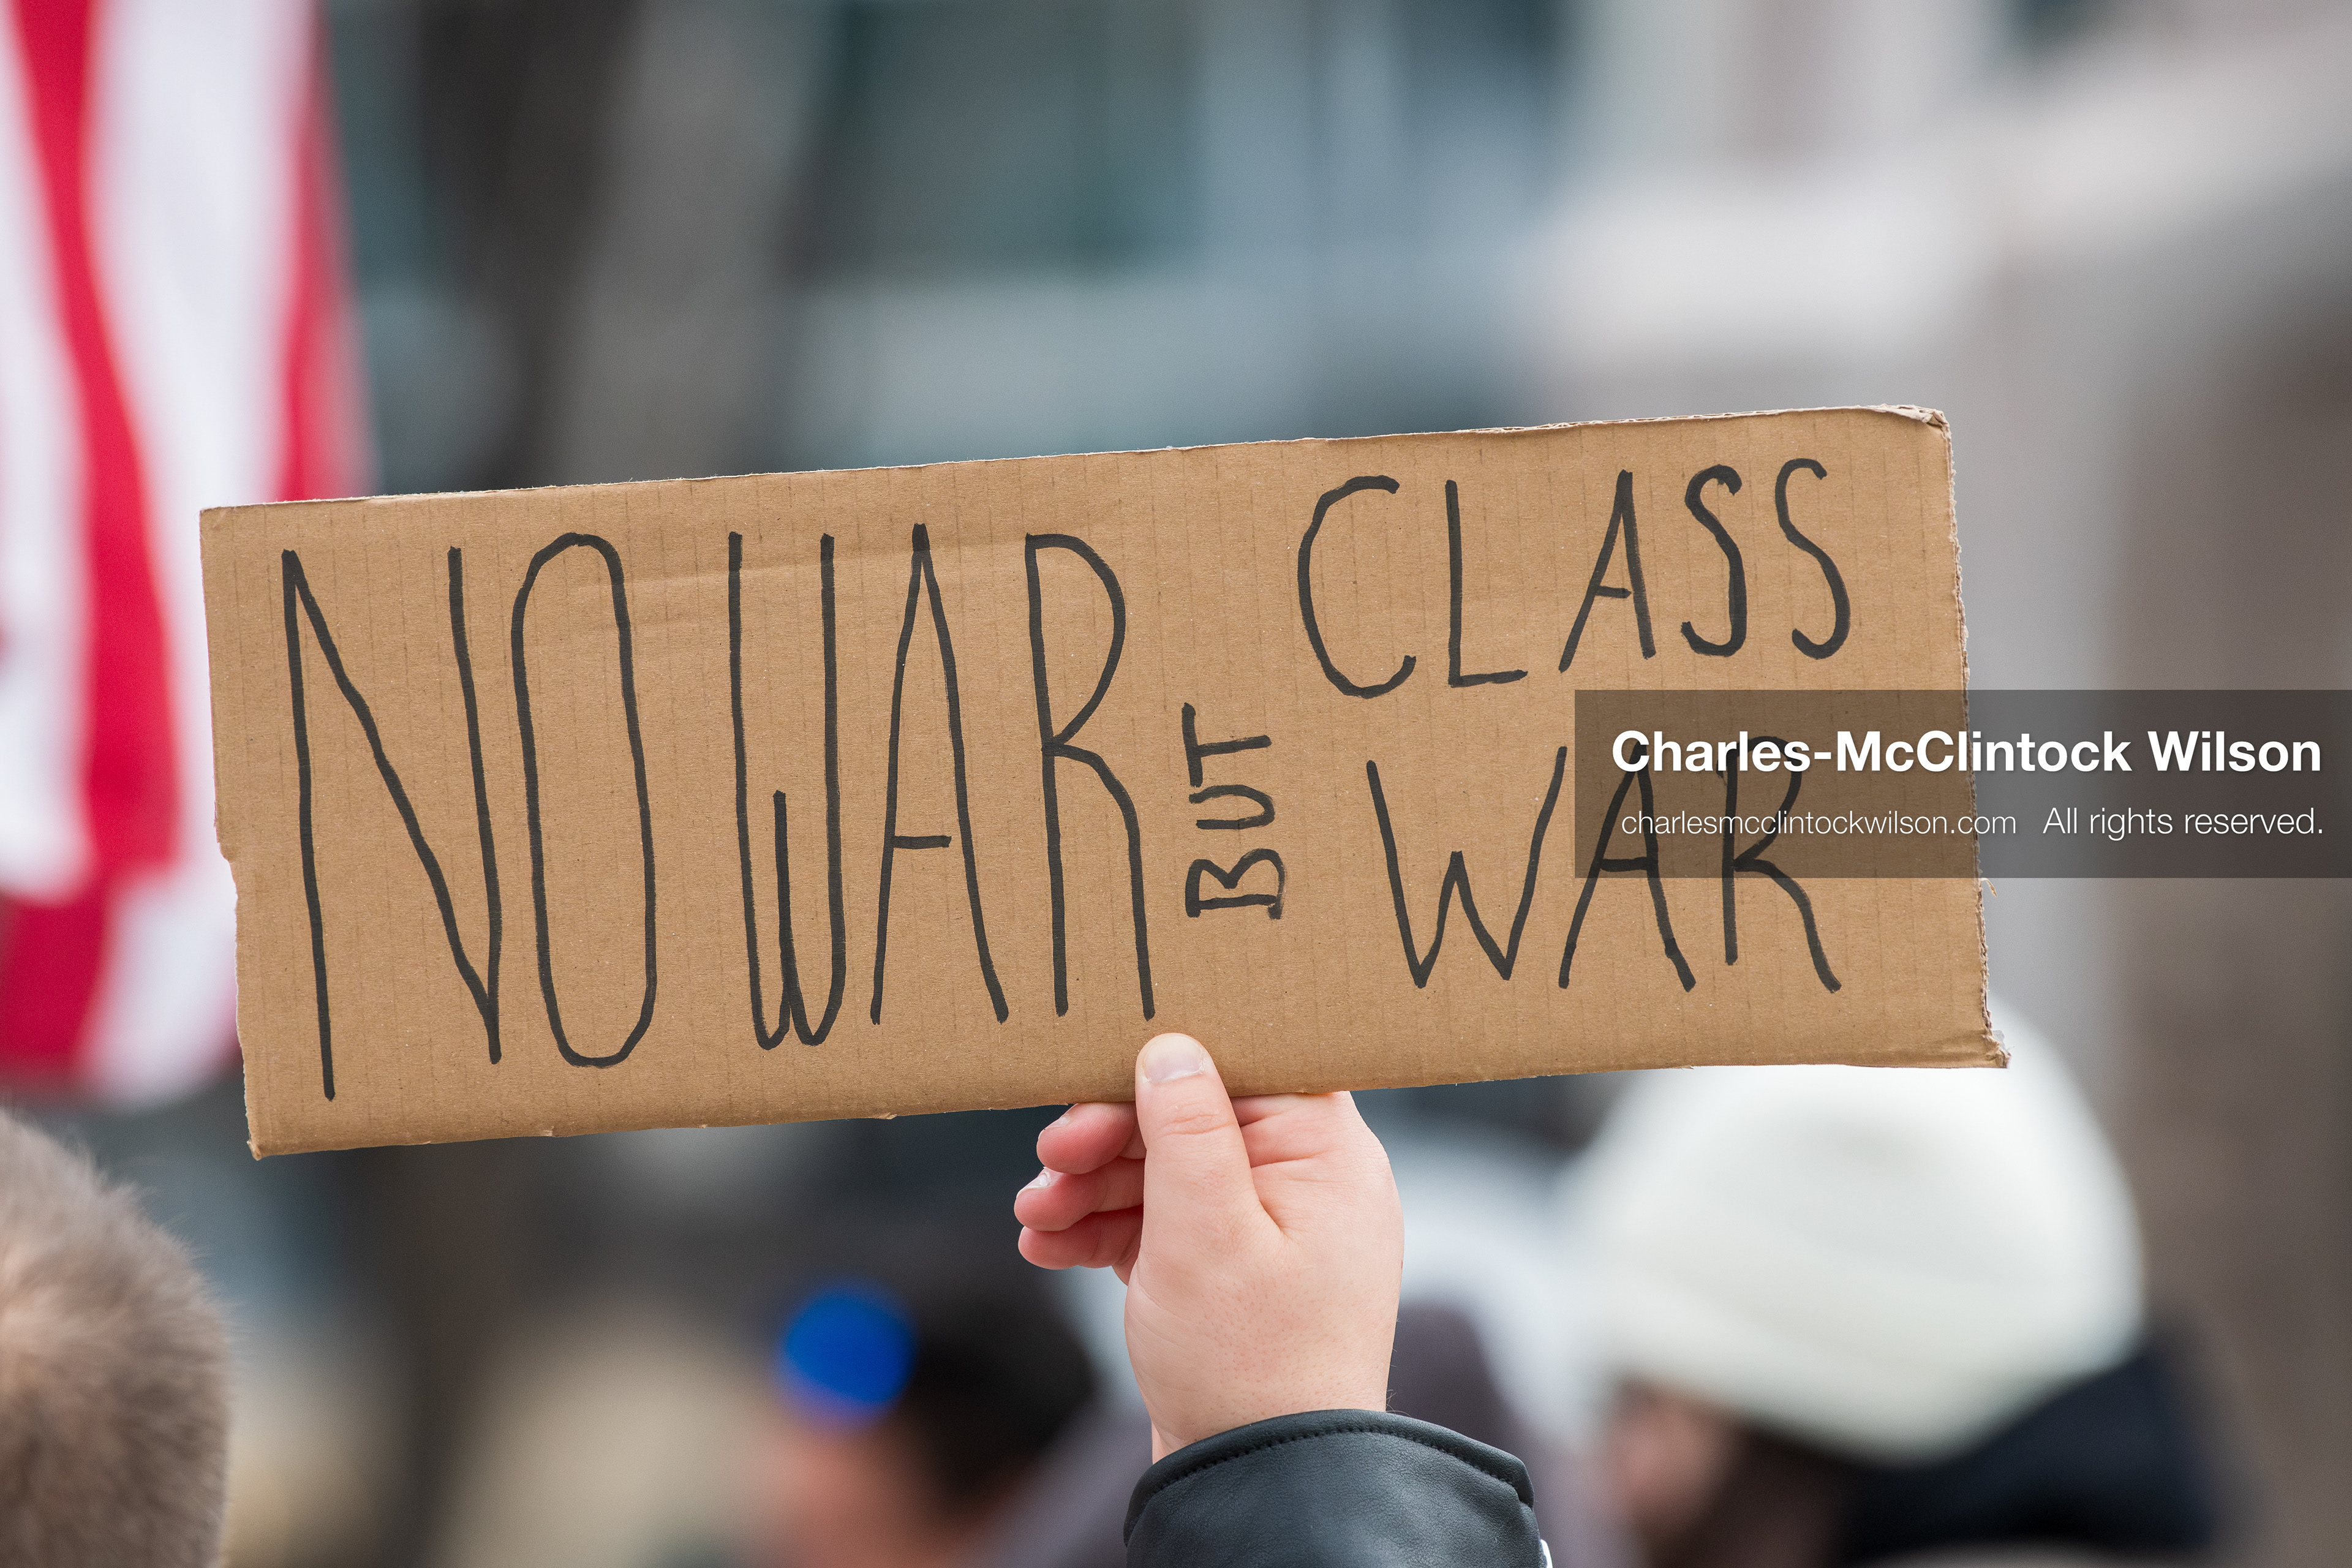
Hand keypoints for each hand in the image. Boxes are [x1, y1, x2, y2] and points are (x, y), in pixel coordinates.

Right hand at [1014, 1032, 1402, 1459]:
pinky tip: (1047, 1244)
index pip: (1248, 1065)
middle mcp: (1306, 1183)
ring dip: (1092, 1184)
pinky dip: (1102, 1230)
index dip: (1169, 1063)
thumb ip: (1187, 1128)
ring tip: (1036, 1213)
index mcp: (1328, 1155)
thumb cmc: (1251, 1364)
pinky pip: (1158, 1225)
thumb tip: (1173, 1046)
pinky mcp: (1226, 1273)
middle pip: (1195, 1117)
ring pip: (1166, 1172)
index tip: (1099, 1073)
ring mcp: (1266, 1230)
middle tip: (1051, 1157)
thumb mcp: (1205, 1231)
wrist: (1257, 1484)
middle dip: (1112, 1136)